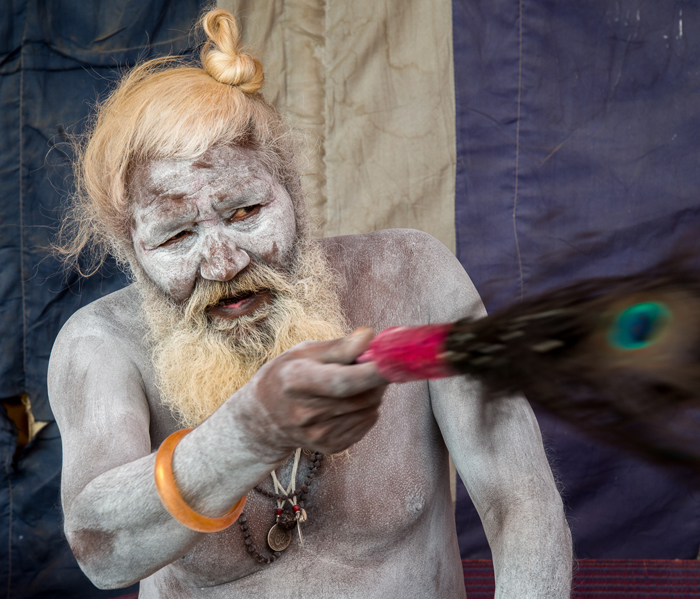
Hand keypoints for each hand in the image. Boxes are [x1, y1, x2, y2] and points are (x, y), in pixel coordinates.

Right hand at [242, 327, 387, 454]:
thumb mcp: (304, 352)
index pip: (342, 381)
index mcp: (297, 382)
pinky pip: (368, 422)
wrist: (263, 419)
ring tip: (352, 382)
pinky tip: (347, 401)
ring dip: (372, 391)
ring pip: (371, 408)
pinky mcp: (332, 447)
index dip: (372, 372)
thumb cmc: (286, 375)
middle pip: (363, 396)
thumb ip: (340, 347)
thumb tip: (371, 337)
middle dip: (377, 377)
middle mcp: (307, 413)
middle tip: (369, 363)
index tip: (394, 360)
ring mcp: (319, 434)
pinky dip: (367, 408)